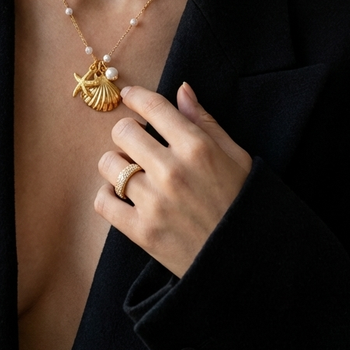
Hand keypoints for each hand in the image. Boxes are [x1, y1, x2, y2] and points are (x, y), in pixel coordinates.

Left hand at [95, 83, 251, 277]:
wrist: (246, 260)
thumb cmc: (243, 203)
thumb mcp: (235, 156)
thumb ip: (205, 121)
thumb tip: (182, 89)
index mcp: (197, 148)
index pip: (153, 107)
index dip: (135, 97)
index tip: (129, 97)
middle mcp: (172, 171)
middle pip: (122, 131)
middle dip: (128, 132)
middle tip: (137, 143)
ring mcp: (155, 202)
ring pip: (108, 164)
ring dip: (117, 164)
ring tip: (132, 171)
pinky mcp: (142, 232)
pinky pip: (103, 202)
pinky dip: (107, 196)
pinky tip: (122, 196)